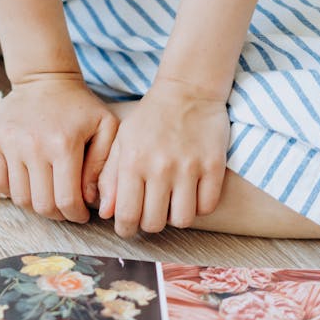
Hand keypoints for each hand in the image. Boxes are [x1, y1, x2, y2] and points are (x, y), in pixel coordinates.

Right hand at [0, 73, 118, 222]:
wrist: (44, 78)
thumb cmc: (79, 106)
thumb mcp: (106, 127)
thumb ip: (104, 165)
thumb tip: (92, 200)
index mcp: (64, 144)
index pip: (67, 200)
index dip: (75, 215)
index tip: (81, 214)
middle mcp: (34, 146)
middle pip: (42, 204)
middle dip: (57, 215)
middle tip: (66, 209)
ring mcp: (9, 144)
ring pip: (20, 198)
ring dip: (36, 205)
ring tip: (48, 197)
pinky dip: (12, 192)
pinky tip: (28, 185)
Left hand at [97, 77, 229, 236]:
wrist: (187, 90)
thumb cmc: (150, 118)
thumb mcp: (122, 141)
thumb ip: (109, 177)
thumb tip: (105, 213)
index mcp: (132, 162)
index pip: (126, 215)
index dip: (126, 229)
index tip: (128, 228)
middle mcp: (160, 167)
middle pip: (154, 223)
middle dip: (149, 224)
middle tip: (150, 213)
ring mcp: (189, 167)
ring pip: (182, 220)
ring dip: (175, 217)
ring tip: (171, 203)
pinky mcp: (214, 166)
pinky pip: (207, 207)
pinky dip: (199, 207)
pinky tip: (192, 194)